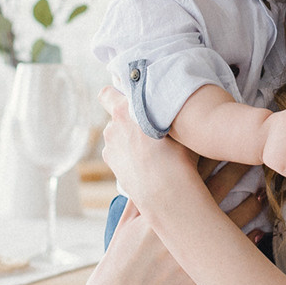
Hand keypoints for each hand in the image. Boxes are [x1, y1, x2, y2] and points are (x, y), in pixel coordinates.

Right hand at [82, 152, 267, 284]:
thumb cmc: (120, 256)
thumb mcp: (125, 220)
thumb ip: (140, 193)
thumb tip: (146, 166)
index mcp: (158, 209)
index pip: (186, 172)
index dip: (205, 152)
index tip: (220, 135)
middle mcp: (175, 226)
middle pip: (212, 190)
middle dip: (234, 169)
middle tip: (253, 152)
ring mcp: (188, 250)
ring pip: (227, 220)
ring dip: (247, 204)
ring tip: (261, 191)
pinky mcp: (197, 273)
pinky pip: (228, 254)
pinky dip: (247, 241)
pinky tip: (261, 229)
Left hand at [99, 86, 203, 204]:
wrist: (167, 191)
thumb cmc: (178, 154)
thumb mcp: (176, 122)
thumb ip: (163, 107)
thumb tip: (166, 100)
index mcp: (125, 110)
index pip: (108, 93)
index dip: (117, 93)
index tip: (131, 97)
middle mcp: (112, 126)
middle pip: (116, 114)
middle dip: (129, 117)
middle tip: (151, 124)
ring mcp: (110, 147)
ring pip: (117, 133)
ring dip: (128, 135)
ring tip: (151, 146)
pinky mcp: (112, 163)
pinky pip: (118, 150)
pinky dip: (127, 152)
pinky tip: (145, 160)